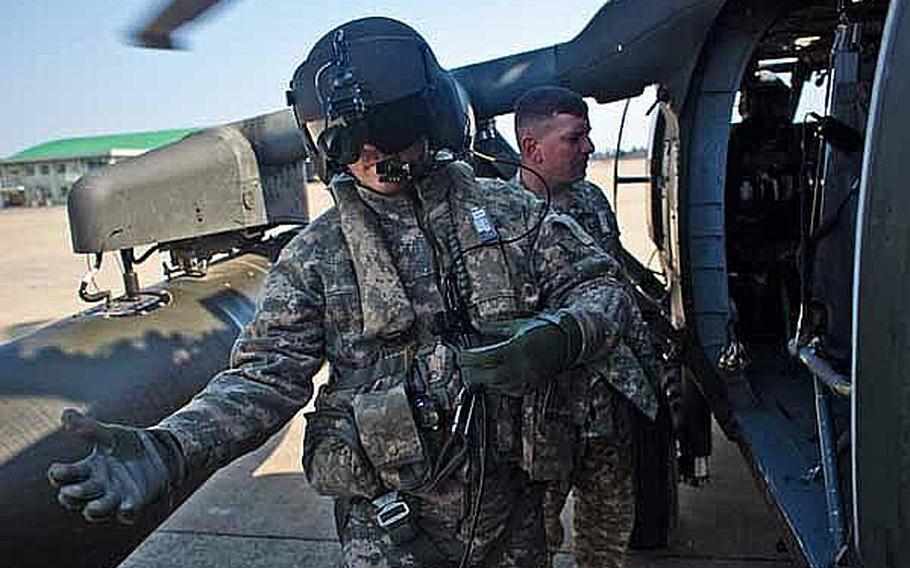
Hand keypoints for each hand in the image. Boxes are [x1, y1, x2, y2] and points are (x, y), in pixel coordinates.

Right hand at [47, 409, 175, 523]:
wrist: (160, 453)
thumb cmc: (127, 446)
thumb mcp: (109, 434)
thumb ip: (89, 427)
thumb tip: (65, 414)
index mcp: (88, 469)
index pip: (66, 476)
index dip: (59, 475)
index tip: (55, 470)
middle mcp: (98, 486)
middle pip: (77, 497)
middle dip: (72, 496)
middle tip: (69, 492)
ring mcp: (116, 496)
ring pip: (99, 509)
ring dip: (95, 510)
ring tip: (91, 509)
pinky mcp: (136, 501)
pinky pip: (129, 513)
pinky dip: (127, 512)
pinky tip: (127, 508)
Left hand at [456, 312, 581, 395]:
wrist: (567, 343)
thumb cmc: (542, 330)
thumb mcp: (517, 325)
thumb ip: (494, 328)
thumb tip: (475, 325)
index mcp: (516, 348)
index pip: (484, 358)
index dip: (468, 358)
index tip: (460, 355)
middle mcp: (521, 366)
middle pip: (486, 376)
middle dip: (470, 372)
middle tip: (462, 364)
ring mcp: (525, 378)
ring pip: (494, 386)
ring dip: (480, 379)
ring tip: (473, 371)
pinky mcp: (529, 387)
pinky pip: (506, 390)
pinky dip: (494, 385)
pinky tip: (491, 376)